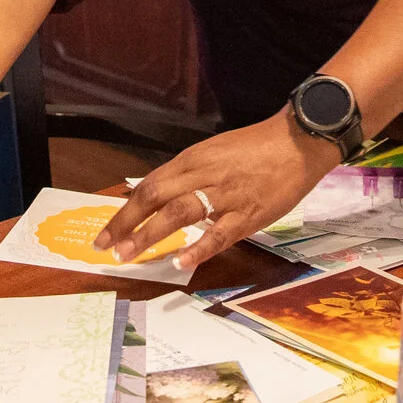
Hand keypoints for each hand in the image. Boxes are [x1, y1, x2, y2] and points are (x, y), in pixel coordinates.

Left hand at [96, 112, 338, 274]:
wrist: (297, 141)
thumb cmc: (254, 148)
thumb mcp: (213, 153)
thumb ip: (187, 176)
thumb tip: (157, 200)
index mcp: (192, 160)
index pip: (148, 186)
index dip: (124, 211)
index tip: (105, 234)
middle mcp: (202, 175)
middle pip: (155, 198)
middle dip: (126, 224)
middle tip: (106, 249)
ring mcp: (225, 196)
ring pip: (179, 214)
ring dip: (150, 236)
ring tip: (129, 257)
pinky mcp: (248, 214)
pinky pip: (219, 233)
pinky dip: (198, 248)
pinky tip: (180, 262)